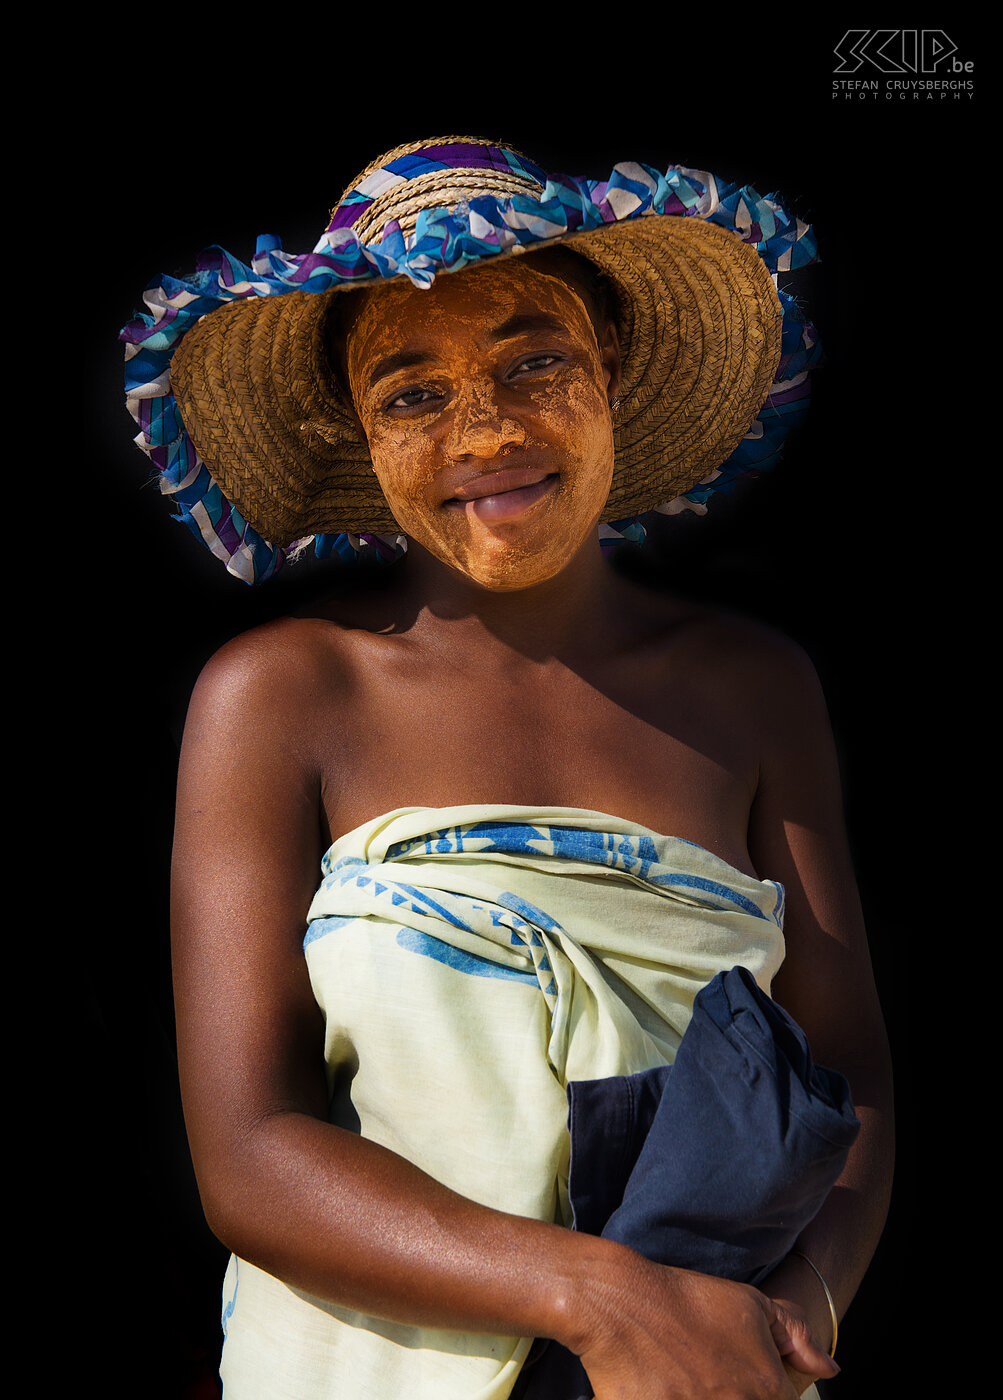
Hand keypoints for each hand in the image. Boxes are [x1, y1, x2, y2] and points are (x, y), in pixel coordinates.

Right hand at [571, 1253, 838, 1399]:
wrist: (622, 1301)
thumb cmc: (686, 1301)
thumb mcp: (750, 1305)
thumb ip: (797, 1337)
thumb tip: (831, 1369)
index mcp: (766, 1388)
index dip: (760, 1389)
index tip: (731, 1377)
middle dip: (727, 1394)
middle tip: (702, 1377)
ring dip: (700, 1398)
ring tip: (683, 1381)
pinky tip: (663, 1389)